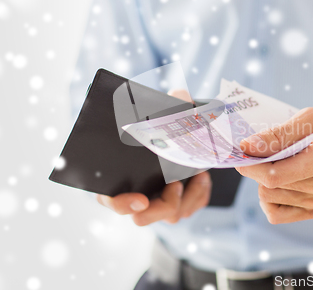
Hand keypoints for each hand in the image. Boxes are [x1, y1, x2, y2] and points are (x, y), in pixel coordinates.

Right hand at [96, 89, 211, 225]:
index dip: (122, 203)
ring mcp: (156, 202)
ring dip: (186, 198)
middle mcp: (135, 193)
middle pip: (143, 217)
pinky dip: (198, 196)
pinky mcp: (176, 204)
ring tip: (198, 175)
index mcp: (118, 176)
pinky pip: (188, 209)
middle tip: (176, 186)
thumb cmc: (166, 123)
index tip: (141, 199)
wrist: (183, 131)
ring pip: (170, 216)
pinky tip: (202, 177)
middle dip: (162, 206)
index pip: (110, 199)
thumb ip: (171, 103)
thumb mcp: (167, 111)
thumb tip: (180, 95)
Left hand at [236, 107, 312, 223]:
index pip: (275, 176)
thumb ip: (279, 134)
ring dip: (264, 182)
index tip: (241, 152)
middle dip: (257, 169)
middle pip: (270, 188)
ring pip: (271, 200)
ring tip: (276, 163)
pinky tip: (278, 182)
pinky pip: (279, 215)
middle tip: (260, 152)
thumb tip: (247, 146)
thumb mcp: (311, 117)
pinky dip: (271, 199)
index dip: (251, 166)